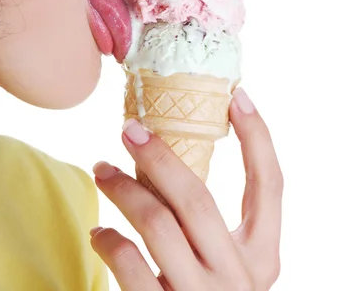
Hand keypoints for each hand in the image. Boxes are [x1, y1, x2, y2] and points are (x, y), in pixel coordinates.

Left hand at [91, 88, 282, 289]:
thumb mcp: (226, 267)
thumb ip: (210, 226)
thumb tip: (169, 158)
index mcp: (262, 259)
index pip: (271, 185)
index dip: (258, 137)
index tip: (237, 96)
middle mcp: (238, 280)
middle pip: (198, 198)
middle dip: (159, 155)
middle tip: (130, 129)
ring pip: (158, 225)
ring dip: (123, 188)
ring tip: (100, 168)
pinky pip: (131, 268)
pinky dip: (110, 241)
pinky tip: (99, 231)